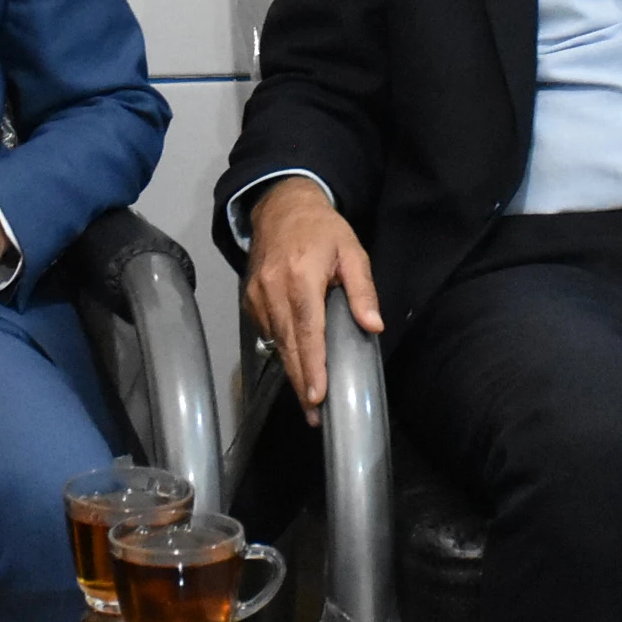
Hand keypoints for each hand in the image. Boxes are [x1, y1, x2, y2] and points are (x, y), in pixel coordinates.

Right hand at [243, 177, 382, 427]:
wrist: (281, 206)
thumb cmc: (322, 230)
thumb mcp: (352, 251)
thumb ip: (362, 289)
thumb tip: (372, 326)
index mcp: (300, 276)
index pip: (307, 329)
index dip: (311, 365)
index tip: (317, 395)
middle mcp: (273, 288)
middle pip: (288, 345)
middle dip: (301, 381)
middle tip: (314, 415)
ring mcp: (256, 295)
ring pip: (276, 342)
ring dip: (292, 370)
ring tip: (310, 398)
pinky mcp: (249, 299)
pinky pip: (267, 332)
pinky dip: (281, 350)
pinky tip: (295, 365)